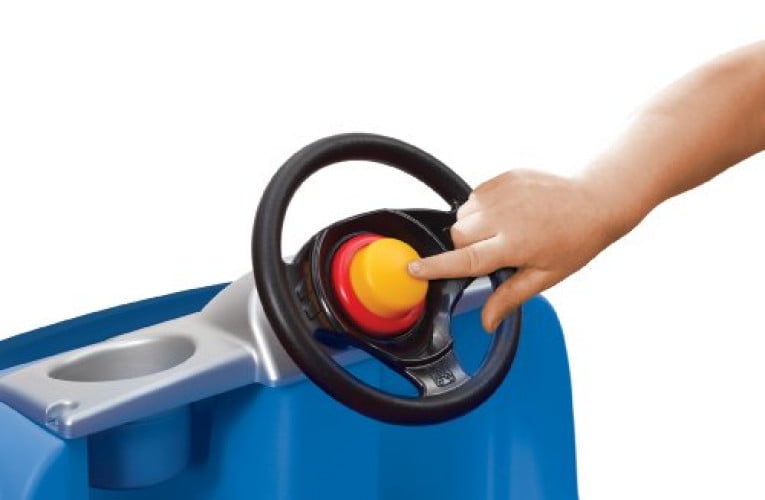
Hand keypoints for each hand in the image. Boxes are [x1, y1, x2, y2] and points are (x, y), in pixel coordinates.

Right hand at [408, 169, 634, 331]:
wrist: (596, 201)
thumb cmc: (575, 241)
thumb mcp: (545, 276)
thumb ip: (509, 297)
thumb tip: (487, 322)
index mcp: (513, 244)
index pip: (464, 258)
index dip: (435, 266)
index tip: (412, 269)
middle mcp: (504, 216)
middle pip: (457, 235)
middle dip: (465, 247)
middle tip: (493, 252)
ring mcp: (503, 192)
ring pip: (463, 215)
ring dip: (472, 226)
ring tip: (501, 231)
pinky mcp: (504, 177)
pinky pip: (475, 196)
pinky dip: (482, 209)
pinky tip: (507, 215)